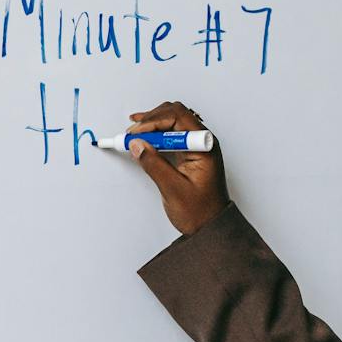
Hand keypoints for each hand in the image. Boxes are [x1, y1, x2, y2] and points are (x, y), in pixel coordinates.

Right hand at [125, 101, 228, 235]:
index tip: (135, 133)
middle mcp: (202, 141)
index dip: (153, 121)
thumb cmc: (200, 212)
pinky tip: (143, 140)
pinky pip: (171, 134)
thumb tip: (137, 145)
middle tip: (131, 134)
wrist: (211, 227)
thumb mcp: (173, 189)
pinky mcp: (189, 153)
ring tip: (133, 136)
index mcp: (204, 146)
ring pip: (172, 122)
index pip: (178, 117)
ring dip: (151, 125)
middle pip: (175, 114)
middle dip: (150, 120)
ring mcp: (196, 146)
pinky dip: (155, 134)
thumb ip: (154, 164)